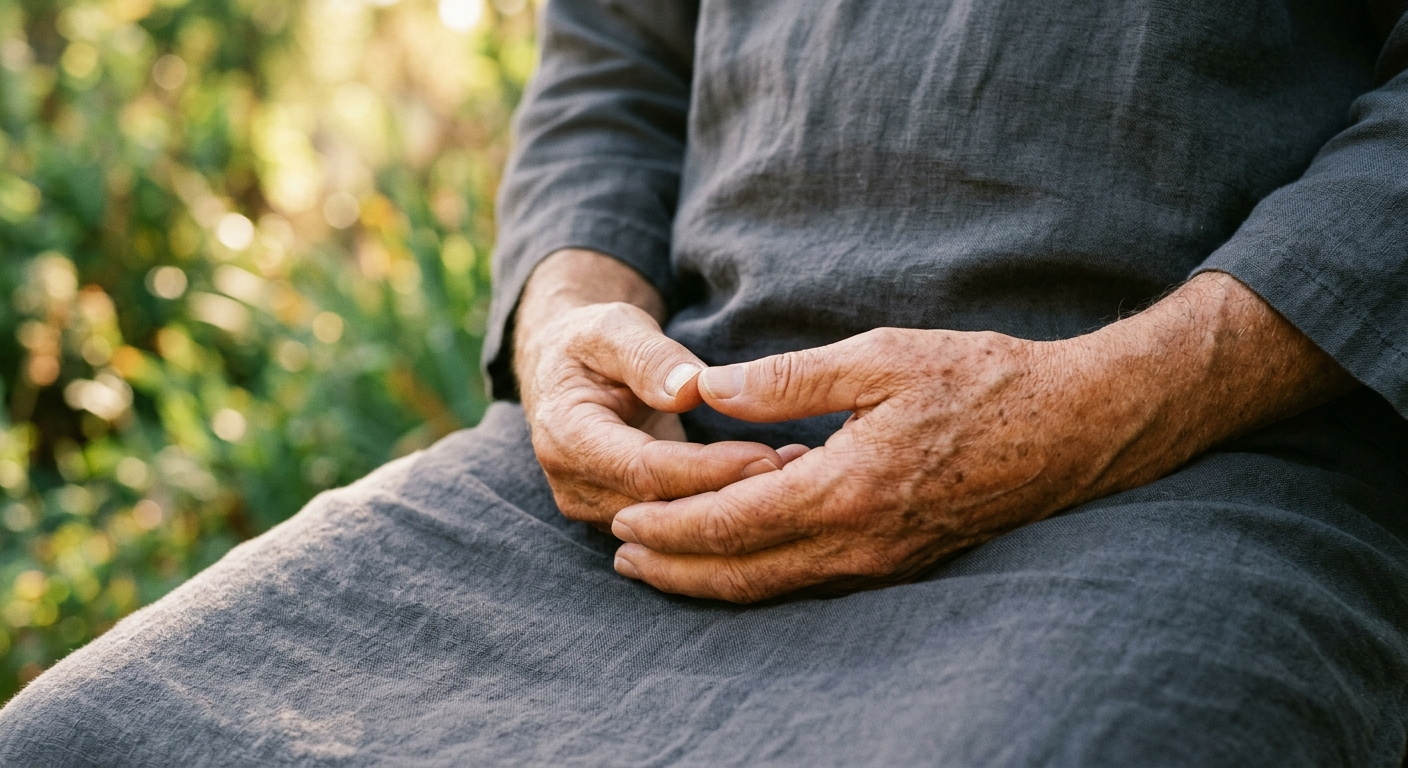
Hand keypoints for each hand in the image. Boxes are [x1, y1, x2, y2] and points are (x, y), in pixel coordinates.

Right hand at [514, 249, 804, 528]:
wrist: (567, 370)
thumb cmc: (594, 342)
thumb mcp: (614, 328)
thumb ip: (649, 357)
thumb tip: (690, 390)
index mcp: (566, 435)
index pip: (644, 470)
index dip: (707, 469)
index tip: (766, 457)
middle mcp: (574, 484)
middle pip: (661, 509)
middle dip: (730, 494)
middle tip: (797, 470)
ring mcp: (594, 508)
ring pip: (672, 529)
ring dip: (732, 507)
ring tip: (794, 475)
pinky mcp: (618, 518)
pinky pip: (674, 528)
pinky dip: (720, 510)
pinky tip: (770, 488)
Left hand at [609, 272, 1355, 601]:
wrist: (1075, 427)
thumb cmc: (981, 379)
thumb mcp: (880, 356)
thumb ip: (790, 378)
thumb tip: (711, 387)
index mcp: (847, 488)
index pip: (732, 522)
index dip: (672, 526)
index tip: (625, 521)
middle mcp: (862, 541)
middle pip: (746, 574)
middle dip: (677, 572)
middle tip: (623, 561)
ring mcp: (885, 562)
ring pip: (778, 588)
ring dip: (714, 582)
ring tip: (664, 571)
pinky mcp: (903, 563)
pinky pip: (816, 583)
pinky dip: (764, 577)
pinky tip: (742, 558)